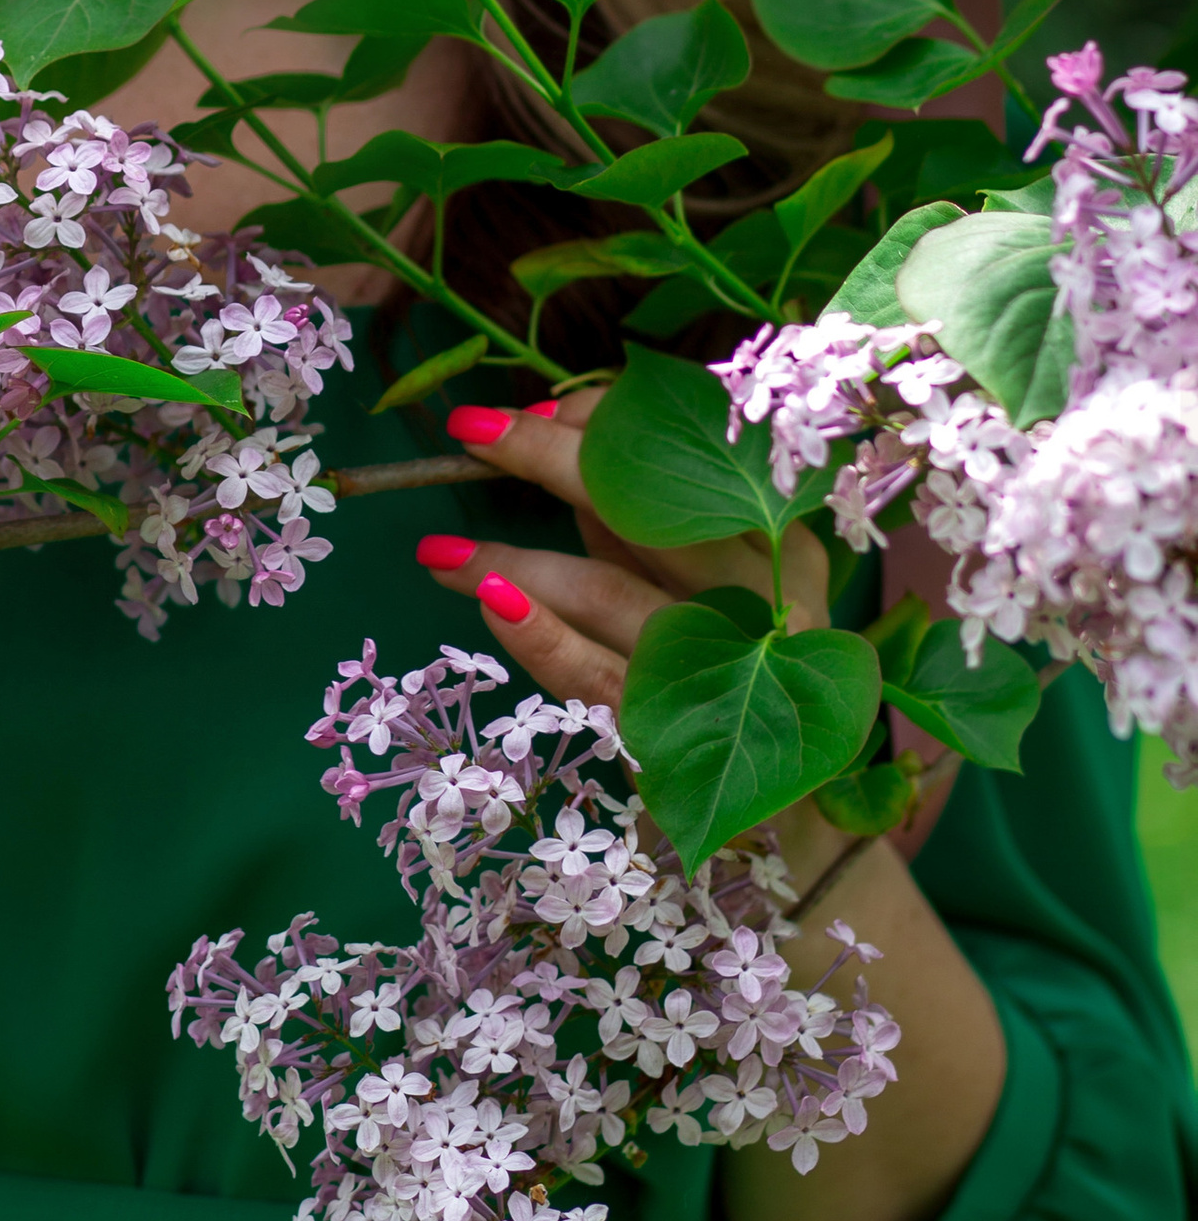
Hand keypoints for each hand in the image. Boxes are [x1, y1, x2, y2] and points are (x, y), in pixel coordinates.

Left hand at [411, 392, 830, 723]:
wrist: (777, 809)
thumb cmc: (731, 668)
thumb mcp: (694, 577)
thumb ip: (639, 517)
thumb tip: (552, 435)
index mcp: (781, 540)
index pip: (691, 454)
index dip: (606, 423)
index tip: (534, 411)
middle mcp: (766, 597)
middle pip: (649, 507)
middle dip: (549, 458)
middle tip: (469, 430)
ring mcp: (728, 669)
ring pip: (607, 591)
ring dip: (511, 558)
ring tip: (438, 549)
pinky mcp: (679, 735)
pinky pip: (596, 676)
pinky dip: (540, 637)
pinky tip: (486, 601)